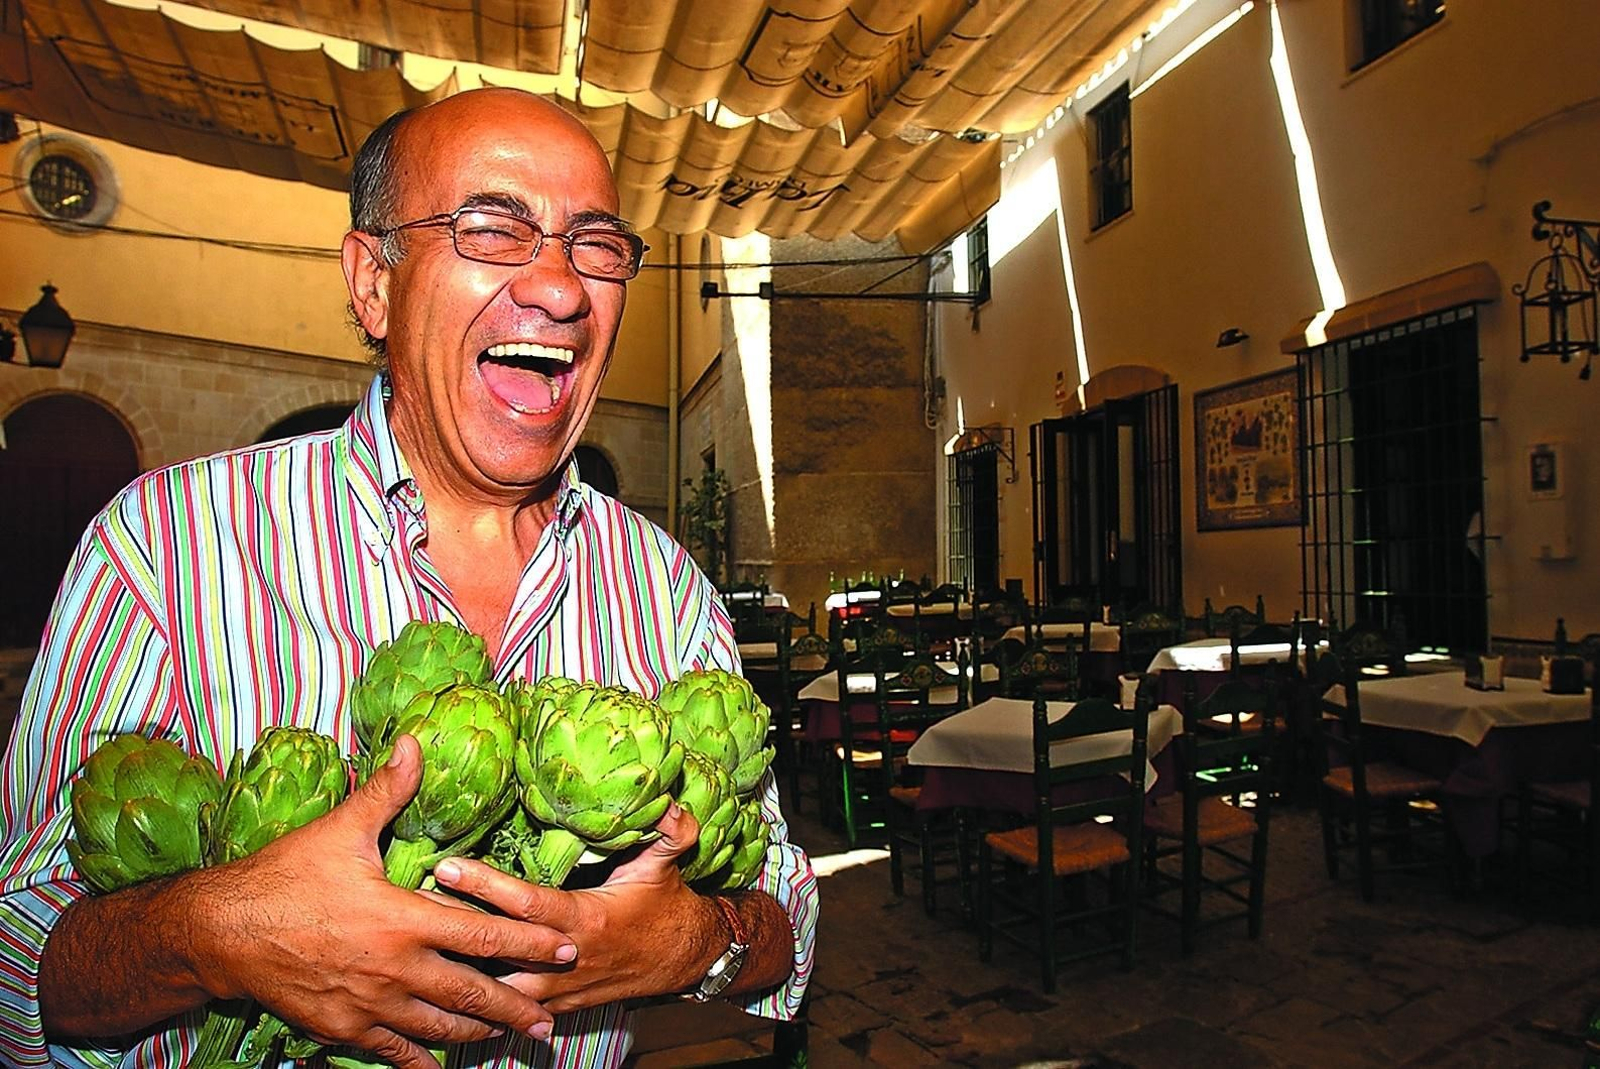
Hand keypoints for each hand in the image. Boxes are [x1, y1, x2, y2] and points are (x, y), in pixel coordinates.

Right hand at [190, 736, 572, 1067]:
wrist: (220, 932)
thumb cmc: (283, 877)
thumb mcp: (340, 830)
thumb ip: (386, 791)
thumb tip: (416, 743)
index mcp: (403, 920)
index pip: (484, 934)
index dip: (531, 941)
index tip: (568, 947)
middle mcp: (395, 970)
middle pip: (471, 994)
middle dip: (516, 1005)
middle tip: (551, 1019)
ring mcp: (369, 1005)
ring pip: (438, 1028)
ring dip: (478, 1033)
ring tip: (508, 1037)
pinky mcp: (342, 1028)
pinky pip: (392, 1050)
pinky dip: (421, 1059)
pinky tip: (439, 1064)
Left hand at [432, 804, 721, 1013]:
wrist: (679, 960)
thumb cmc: (664, 904)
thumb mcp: (668, 863)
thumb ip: (670, 831)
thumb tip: (670, 803)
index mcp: (585, 918)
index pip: (527, 903)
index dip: (487, 886)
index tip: (448, 866)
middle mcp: (564, 957)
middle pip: (496, 949)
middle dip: (451, 928)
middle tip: (406, 905)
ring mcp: (556, 988)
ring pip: (494, 988)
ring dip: (454, 970)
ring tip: (409, 950)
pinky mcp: (552, 1004)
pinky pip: (504, 1008)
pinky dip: (471, 1000)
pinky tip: (435, 989)